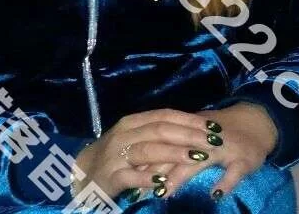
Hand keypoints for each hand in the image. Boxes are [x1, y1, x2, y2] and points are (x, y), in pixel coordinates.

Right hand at [72, 108, 213, 198]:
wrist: (85, 174)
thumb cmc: (117, 156)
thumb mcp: (135, 140)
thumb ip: (158, 134)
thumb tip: (192, 129)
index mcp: (132, 122)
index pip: (163, 115)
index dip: (188, 119)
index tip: (211, 126)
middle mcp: (124, 134)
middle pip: (159, 130)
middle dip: (188, 135)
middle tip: (212, 141)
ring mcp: (117, 154)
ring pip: (148, 150)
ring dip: (173, 153)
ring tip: (196, 157)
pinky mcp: (111, 176)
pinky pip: (131, 176)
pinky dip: (148, 178)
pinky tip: (163, 183)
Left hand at [138, 102, 278, 200]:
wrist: (255, 121)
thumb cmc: (220, 131)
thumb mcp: (196, 135)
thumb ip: (173, 148)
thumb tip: (146, 162)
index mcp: (189, 130)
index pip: (164, 141)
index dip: (146, 156)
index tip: (129, 170)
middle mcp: (203, 137)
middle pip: (176, 152)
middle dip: (157, 169)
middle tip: (139, 185)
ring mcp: (224, 147)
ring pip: (199, 160)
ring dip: (181, 175)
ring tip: (165, 192)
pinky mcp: (244, 158)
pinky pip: (234, 172)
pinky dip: (225, 182)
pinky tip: (215, 194)